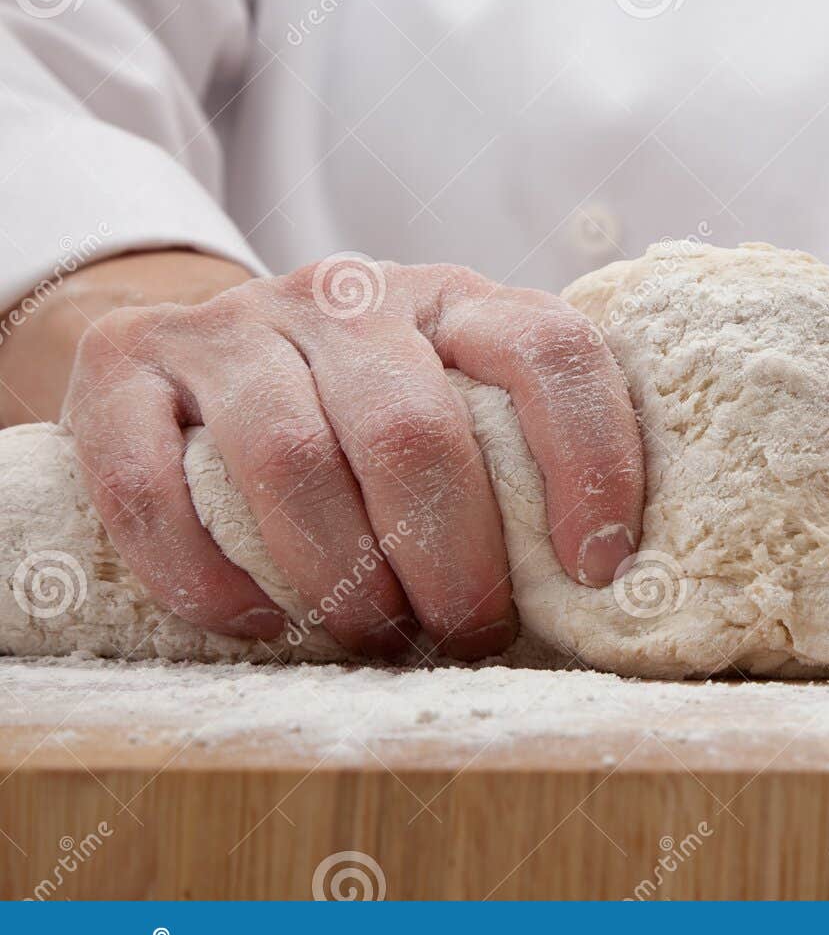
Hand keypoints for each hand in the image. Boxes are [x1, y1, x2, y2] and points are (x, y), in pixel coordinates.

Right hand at [64, 257, 642, 658]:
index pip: (549, 351)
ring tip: (374, 639)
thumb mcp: (449, 404)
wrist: (194, 353)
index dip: (589, 460)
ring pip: (290, 460)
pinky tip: (263, 623)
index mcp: (453, 300)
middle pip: (414, 431)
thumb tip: (601, 592)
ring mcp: (230, 323)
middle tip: (467, 636)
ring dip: (343, 582)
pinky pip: (151, 487)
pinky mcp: (121, 366)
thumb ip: (512, 462)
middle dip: (454, 562)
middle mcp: (345, 294)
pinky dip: (211, 579)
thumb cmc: (358, 413)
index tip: (595, 568)